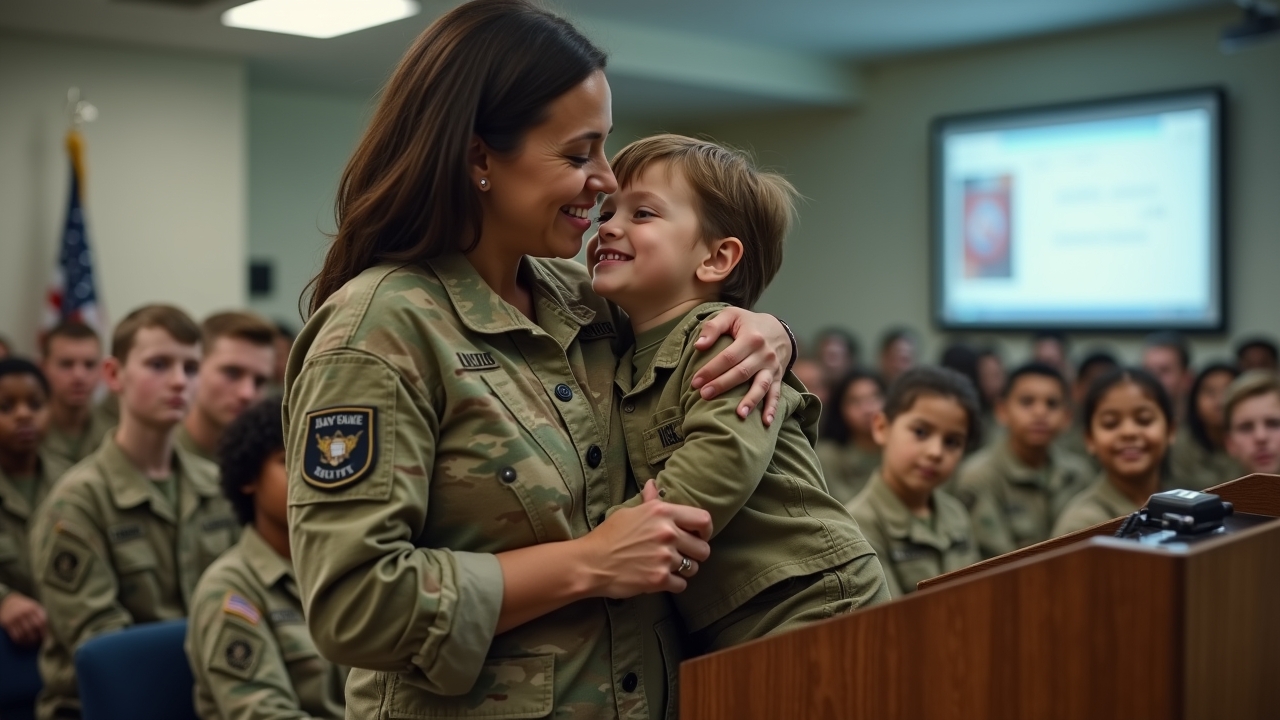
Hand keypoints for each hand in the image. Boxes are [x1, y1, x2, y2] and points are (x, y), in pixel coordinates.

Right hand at [0, 592, 46, 645]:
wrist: (8, 601)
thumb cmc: (24, 606)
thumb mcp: (34, 607)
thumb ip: (40, 616)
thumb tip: (46, 631)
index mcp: (33, 608)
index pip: (42, 622)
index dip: (43, 631)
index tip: (43, 638)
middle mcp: (25, 612)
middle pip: (33, 628)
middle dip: (36, 637)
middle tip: (36, 642)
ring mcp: (15, 617)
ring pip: (24, 633)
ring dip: (27, 640)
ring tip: (29, 644)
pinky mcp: (7, 623)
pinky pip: (15, 634)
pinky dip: (19, 640)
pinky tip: (21, 642)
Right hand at [581, 481, 711, 597]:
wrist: (591, 563)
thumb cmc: (609, 535)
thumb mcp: (630, 512)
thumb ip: (650, 501)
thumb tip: (653, 484)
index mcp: (663, 513)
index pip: (704, 520)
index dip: (706, 530)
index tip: (699, 536)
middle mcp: (668, 533)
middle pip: (703, 548)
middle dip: (696, 554)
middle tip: (683, 555)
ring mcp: (664, 557)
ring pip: (693, 568)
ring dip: (684, 569)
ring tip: (668, 566)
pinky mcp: (659, 579)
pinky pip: (681, 584)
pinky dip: (673, 584)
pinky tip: (660, 578)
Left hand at [691, 309, 788, 424]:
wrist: (778, 329)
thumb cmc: (748, 324)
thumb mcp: (731, 316)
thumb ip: (713, 327)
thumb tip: (699, 345)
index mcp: (751, 338)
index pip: (728, 357)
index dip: (711, 369)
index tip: (695, 382)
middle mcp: (764, 354)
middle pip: (742, 373)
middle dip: (722, 385)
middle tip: (704, 396)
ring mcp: (772, 367)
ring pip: (761, 385)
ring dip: (750, 401)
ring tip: (739, 415)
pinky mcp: (778, 377)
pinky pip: (776, 394)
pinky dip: (772, 409)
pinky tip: (766, 423)